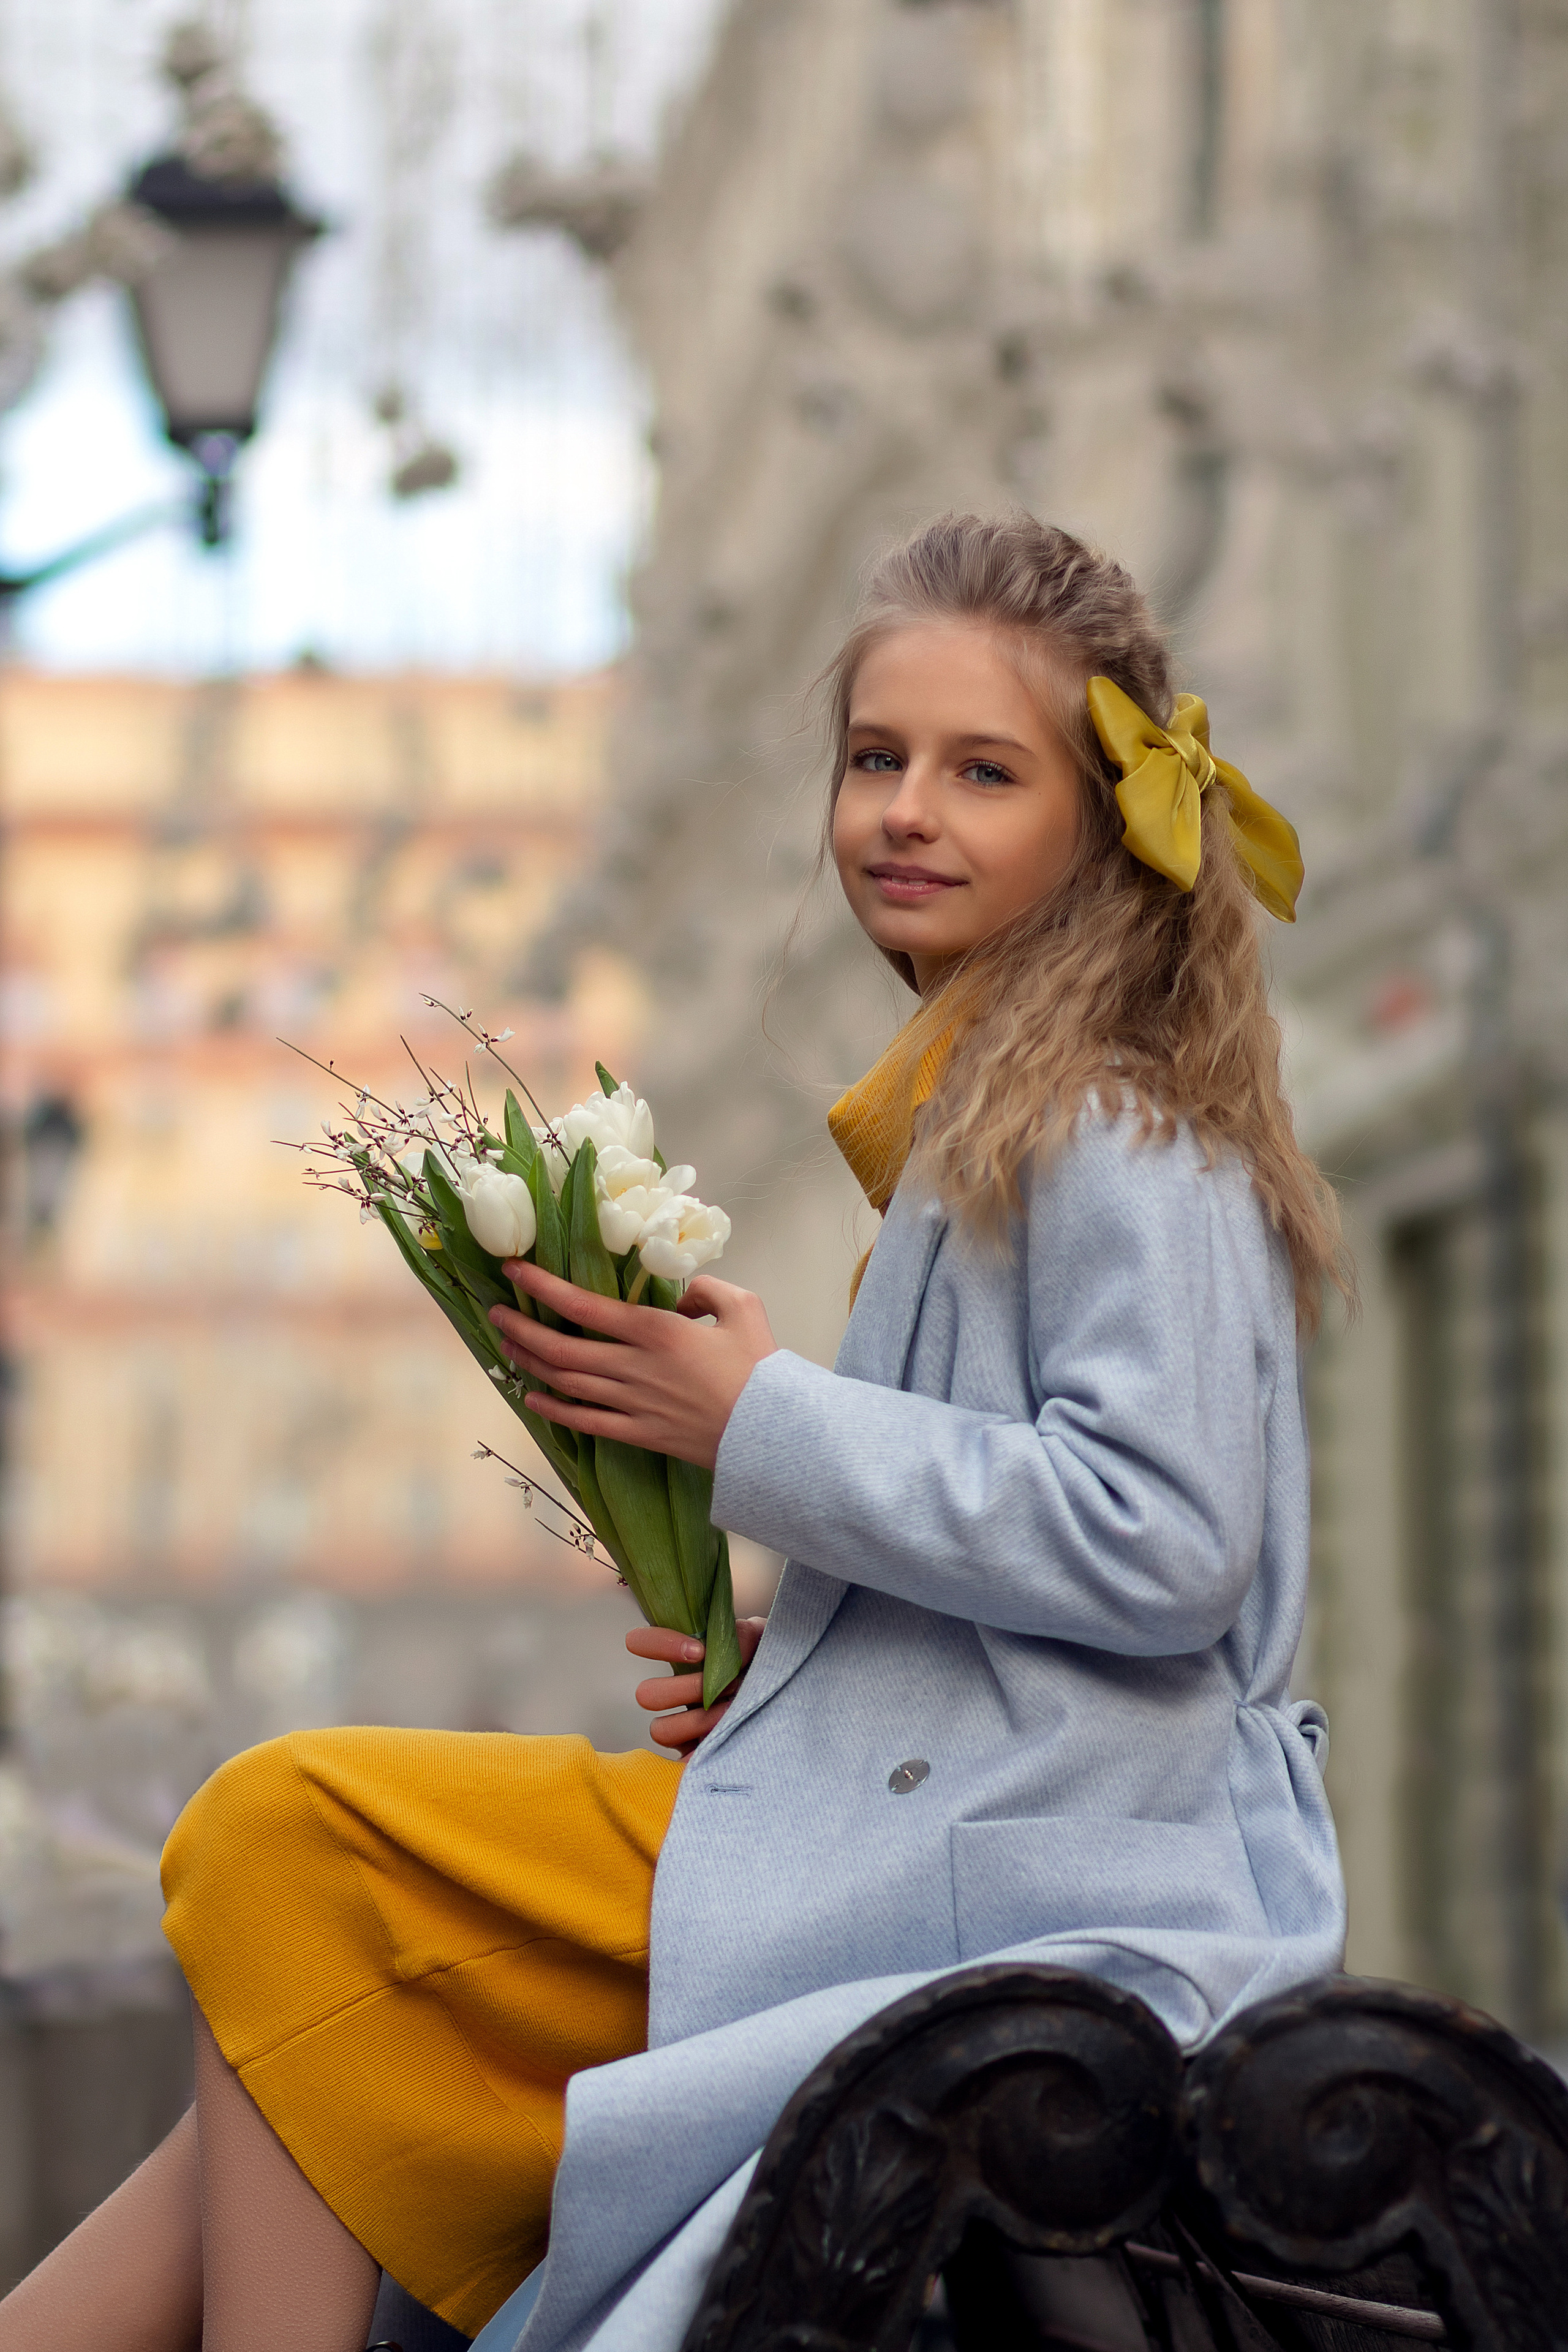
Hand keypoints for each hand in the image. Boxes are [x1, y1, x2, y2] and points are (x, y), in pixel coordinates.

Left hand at [489, 1262, 778, 1469]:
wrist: (774, 1434)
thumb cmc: (762, 1369)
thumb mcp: (744, 1307)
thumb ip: (706, 1290)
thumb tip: (679, 1296)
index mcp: (657, 1331)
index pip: (584, 1305)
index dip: (542, 1286)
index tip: (514, 1271)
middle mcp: (635, 1367)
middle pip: (562, 1347)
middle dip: (523, 1327)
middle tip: (497, 1313)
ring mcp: (634, 1404)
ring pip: (567, 1382)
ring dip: (532, 1362)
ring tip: (508, 1346)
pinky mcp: (640, 1434)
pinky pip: (585, 1422)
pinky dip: (555, 1408)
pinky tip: (534, 1397)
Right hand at [628, 1618, 767, 1752]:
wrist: (795, 1700)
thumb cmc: (772, 1665)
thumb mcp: (762, 1640)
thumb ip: (741, 1635)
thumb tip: (721, 1649)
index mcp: (686, 1658)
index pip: (644, 1642)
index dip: (661, 1644)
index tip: (700, 1652)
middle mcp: (678, 1691)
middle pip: (647, 1694)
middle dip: (687, 1689)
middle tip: (726, 1686)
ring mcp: (684, 1725)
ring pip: (660, 1729)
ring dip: (698, 1721)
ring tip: (733, 1713)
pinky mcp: (696, 1754)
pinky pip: (682, 1762)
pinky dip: (700, 1755)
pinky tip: (728, 1742)